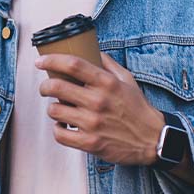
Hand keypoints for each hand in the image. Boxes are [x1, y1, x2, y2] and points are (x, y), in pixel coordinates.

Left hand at [36, 52, 165, 165]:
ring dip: (53, 108)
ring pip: (55, 110)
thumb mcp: (127, 79)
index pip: (73, 65)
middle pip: (57, 87)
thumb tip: (93, 50)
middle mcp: (98, 101)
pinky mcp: (90, 143)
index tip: (40, 61)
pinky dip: (58, 129)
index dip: (52, 60)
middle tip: (46, 87)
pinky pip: (59, 134)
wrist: (152, 139)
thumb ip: (108, 63)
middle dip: (45, 86)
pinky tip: (64, 125)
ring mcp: (93, 123)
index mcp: (107, 83)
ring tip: (59, 108)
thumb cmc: (137, 108)